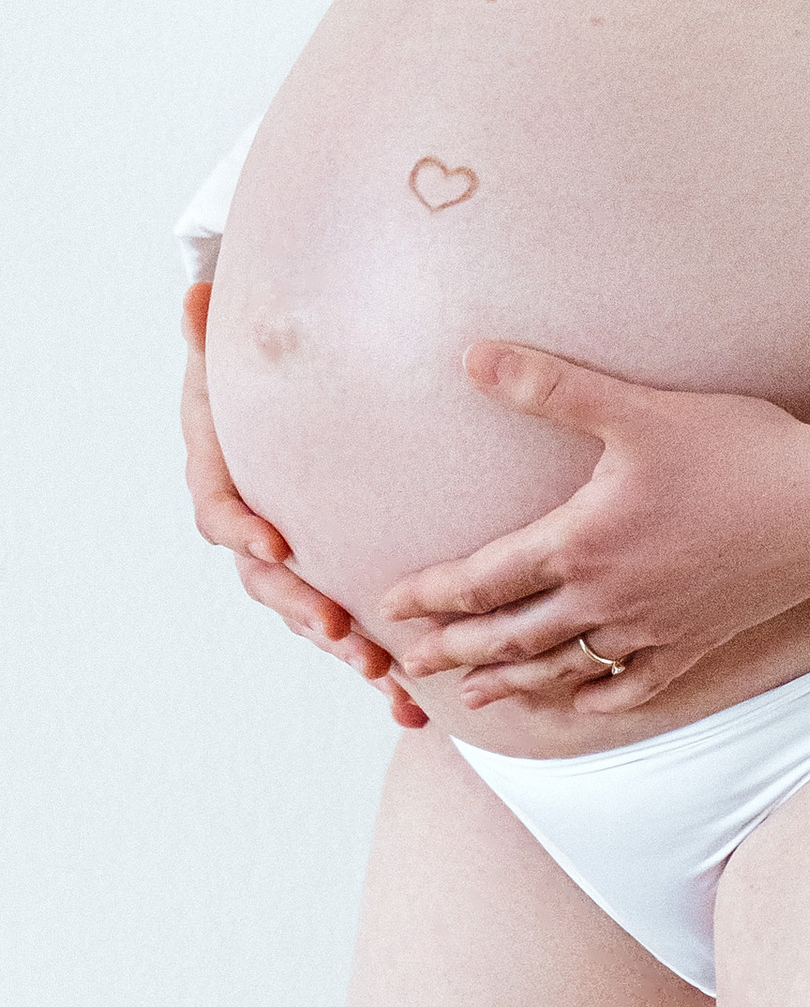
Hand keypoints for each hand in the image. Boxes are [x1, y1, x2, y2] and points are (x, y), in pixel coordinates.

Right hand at [179, 283, 427, 729]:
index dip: (244, 530)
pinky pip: (352, 633)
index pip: (222, 514)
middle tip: (339, 629)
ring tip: (383, 676)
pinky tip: (416, 710)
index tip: (271, 543)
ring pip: (311, 619)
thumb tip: (196, 296)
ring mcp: (295, 568)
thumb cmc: (258, 384)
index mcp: (226, 485)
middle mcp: (255, 536)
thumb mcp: (238, 355)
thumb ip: (218, 334)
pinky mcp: (333, 585)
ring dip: (346, 651)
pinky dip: (381, 672)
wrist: (276, 413)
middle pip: (270, 584)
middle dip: (303, 609)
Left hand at [378, 342, 809, 718]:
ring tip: (476, 694)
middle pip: (513, 636)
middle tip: (408, 662)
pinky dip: (595, 700)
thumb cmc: (741, 450)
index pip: (485, 580)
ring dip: (511, 683)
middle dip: (456, 649)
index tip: (391, 606)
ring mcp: (654, 628)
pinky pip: (632, 687)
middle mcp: (609, 598)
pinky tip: (579, 704)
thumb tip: (472, 357)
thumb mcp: (639, 409)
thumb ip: (551, 387)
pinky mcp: (698, 641)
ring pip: (564, 669)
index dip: (432, 594)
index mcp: (585, 543)